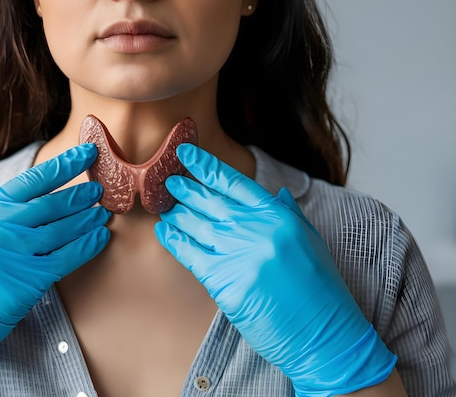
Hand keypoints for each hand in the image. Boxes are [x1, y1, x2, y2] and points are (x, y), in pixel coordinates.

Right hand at [0, 144, 110, 396]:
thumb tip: (30, 208)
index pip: (28, 181)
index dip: (62, 166)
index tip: (86, 153)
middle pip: (49, 203)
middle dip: (79, 195)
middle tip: (101, 189)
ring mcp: (10, 251)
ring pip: (61, 228)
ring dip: (86, 219)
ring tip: (104, 212)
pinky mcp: (25, 279)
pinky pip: (66, 257)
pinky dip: (87, 245)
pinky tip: (101, 238)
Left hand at [155, 143, 395, 396]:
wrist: (325, 335)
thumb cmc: (321, 290)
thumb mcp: (311, 242)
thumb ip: (290, 213)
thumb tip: (277, 191)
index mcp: (279, 216)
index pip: (235, 183)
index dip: (207, 167)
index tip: (187, 154)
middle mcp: (257, 230)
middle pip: (211, 202)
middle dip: (186, 189)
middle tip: (169, 181)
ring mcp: (239, 256)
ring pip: (197, 226)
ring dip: (177, 214)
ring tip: (164, 206)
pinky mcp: (225, 283)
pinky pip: (191, 255)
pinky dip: (175, 241)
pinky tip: (164, 231)